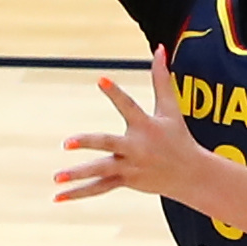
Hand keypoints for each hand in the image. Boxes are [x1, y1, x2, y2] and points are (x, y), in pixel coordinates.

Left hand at [56, 75, 209, 210]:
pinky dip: (78, 194)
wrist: (190, 175)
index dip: (115, 92)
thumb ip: (161, 79)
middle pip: (108, 144)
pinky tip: (57, 197)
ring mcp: (129, 167)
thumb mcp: (171, 108)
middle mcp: (135, 147)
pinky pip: (99, 189)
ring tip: (56, 177)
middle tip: (67, 143)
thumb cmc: (178, 136)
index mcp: (145, 126)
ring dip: (78, 175)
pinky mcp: (125, 181)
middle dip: (88, 142)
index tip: (100, 79)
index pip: (128, 106)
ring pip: (100, 171)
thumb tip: (159, 48)